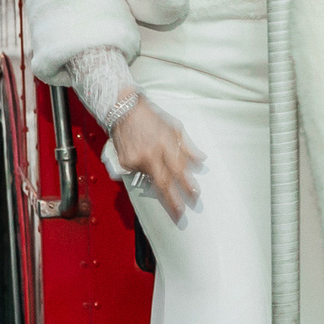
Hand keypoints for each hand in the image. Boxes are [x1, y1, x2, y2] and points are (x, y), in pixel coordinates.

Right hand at [111, 98, 202, 220]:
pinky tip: (143, 155)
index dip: (187, 185)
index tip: (194, 195)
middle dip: (173, 200)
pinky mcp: (126, 162)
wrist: (122, 109)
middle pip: (164, 183)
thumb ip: (187, 146)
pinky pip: (139, 172)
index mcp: (165, 143)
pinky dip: (145, 168)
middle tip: (180, 214)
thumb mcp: (174, 126)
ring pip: (151, 177)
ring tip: (156, 162)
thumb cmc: (150, 116)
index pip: (179, 170)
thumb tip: (201, 160)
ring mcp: (136, 159)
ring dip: (158, 177)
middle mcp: (150, 153)